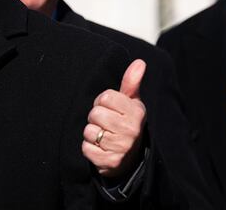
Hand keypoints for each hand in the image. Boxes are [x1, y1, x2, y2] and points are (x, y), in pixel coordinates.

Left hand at [82, 59, 146, 177]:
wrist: (129, 158)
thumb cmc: (126, 123)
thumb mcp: (131, 102)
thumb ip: (131, 82)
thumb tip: (139, 62)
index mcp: (136, 113)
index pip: (105, 97)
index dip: (102, 102)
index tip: (109, 108)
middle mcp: (131, 130)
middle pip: (96, 114)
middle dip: (95, 117)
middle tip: (105, 123)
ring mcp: (121, 148)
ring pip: (89, 131)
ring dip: (92, 133)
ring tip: (103, 135)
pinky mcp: (110, 162)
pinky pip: (86, 148)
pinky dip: (89, 148)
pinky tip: (100, 148)